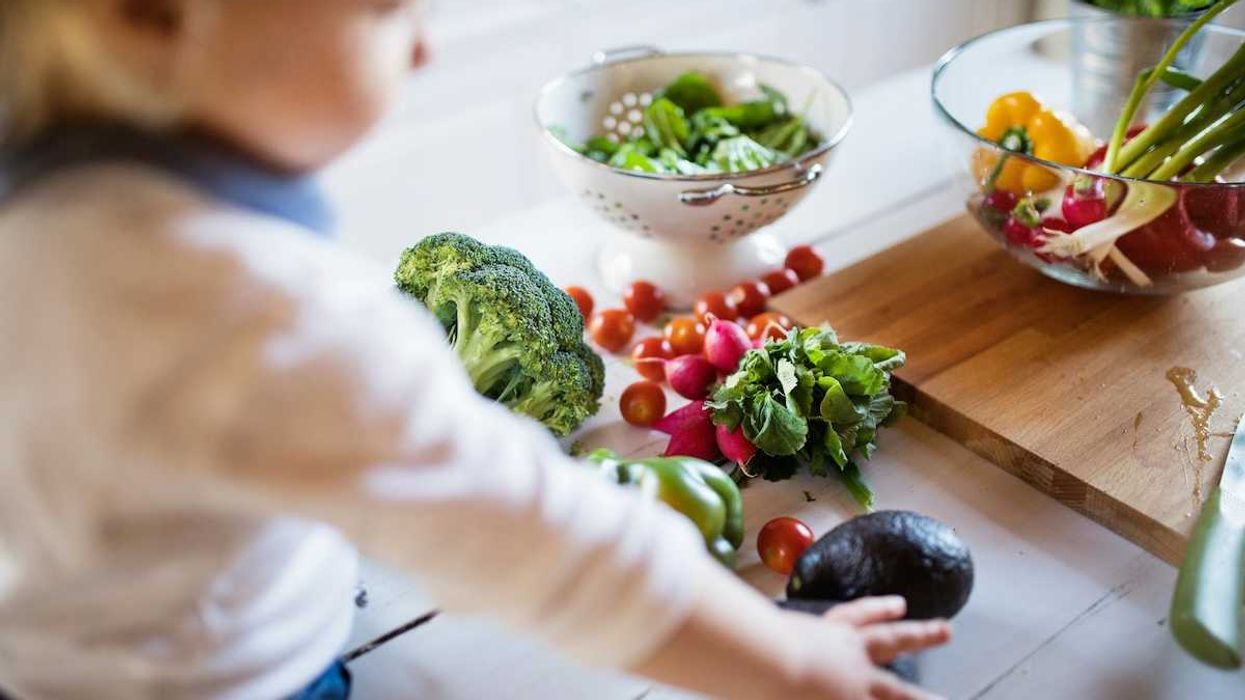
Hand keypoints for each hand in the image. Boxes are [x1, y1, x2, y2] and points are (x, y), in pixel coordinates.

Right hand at [633, 564, 952, 699]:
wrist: (770, 667)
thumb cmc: (751, 640)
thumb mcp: (740, 614)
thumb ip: (720, 595)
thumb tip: (682, 551)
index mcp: (825, 631)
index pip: (854, 617)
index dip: (877, 610)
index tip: (901, 603)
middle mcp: (849, 658)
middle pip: (893, 644)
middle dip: (921, 635)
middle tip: (947, 629)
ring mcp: (859, 687)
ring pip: (904, 694)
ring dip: (929, 699)